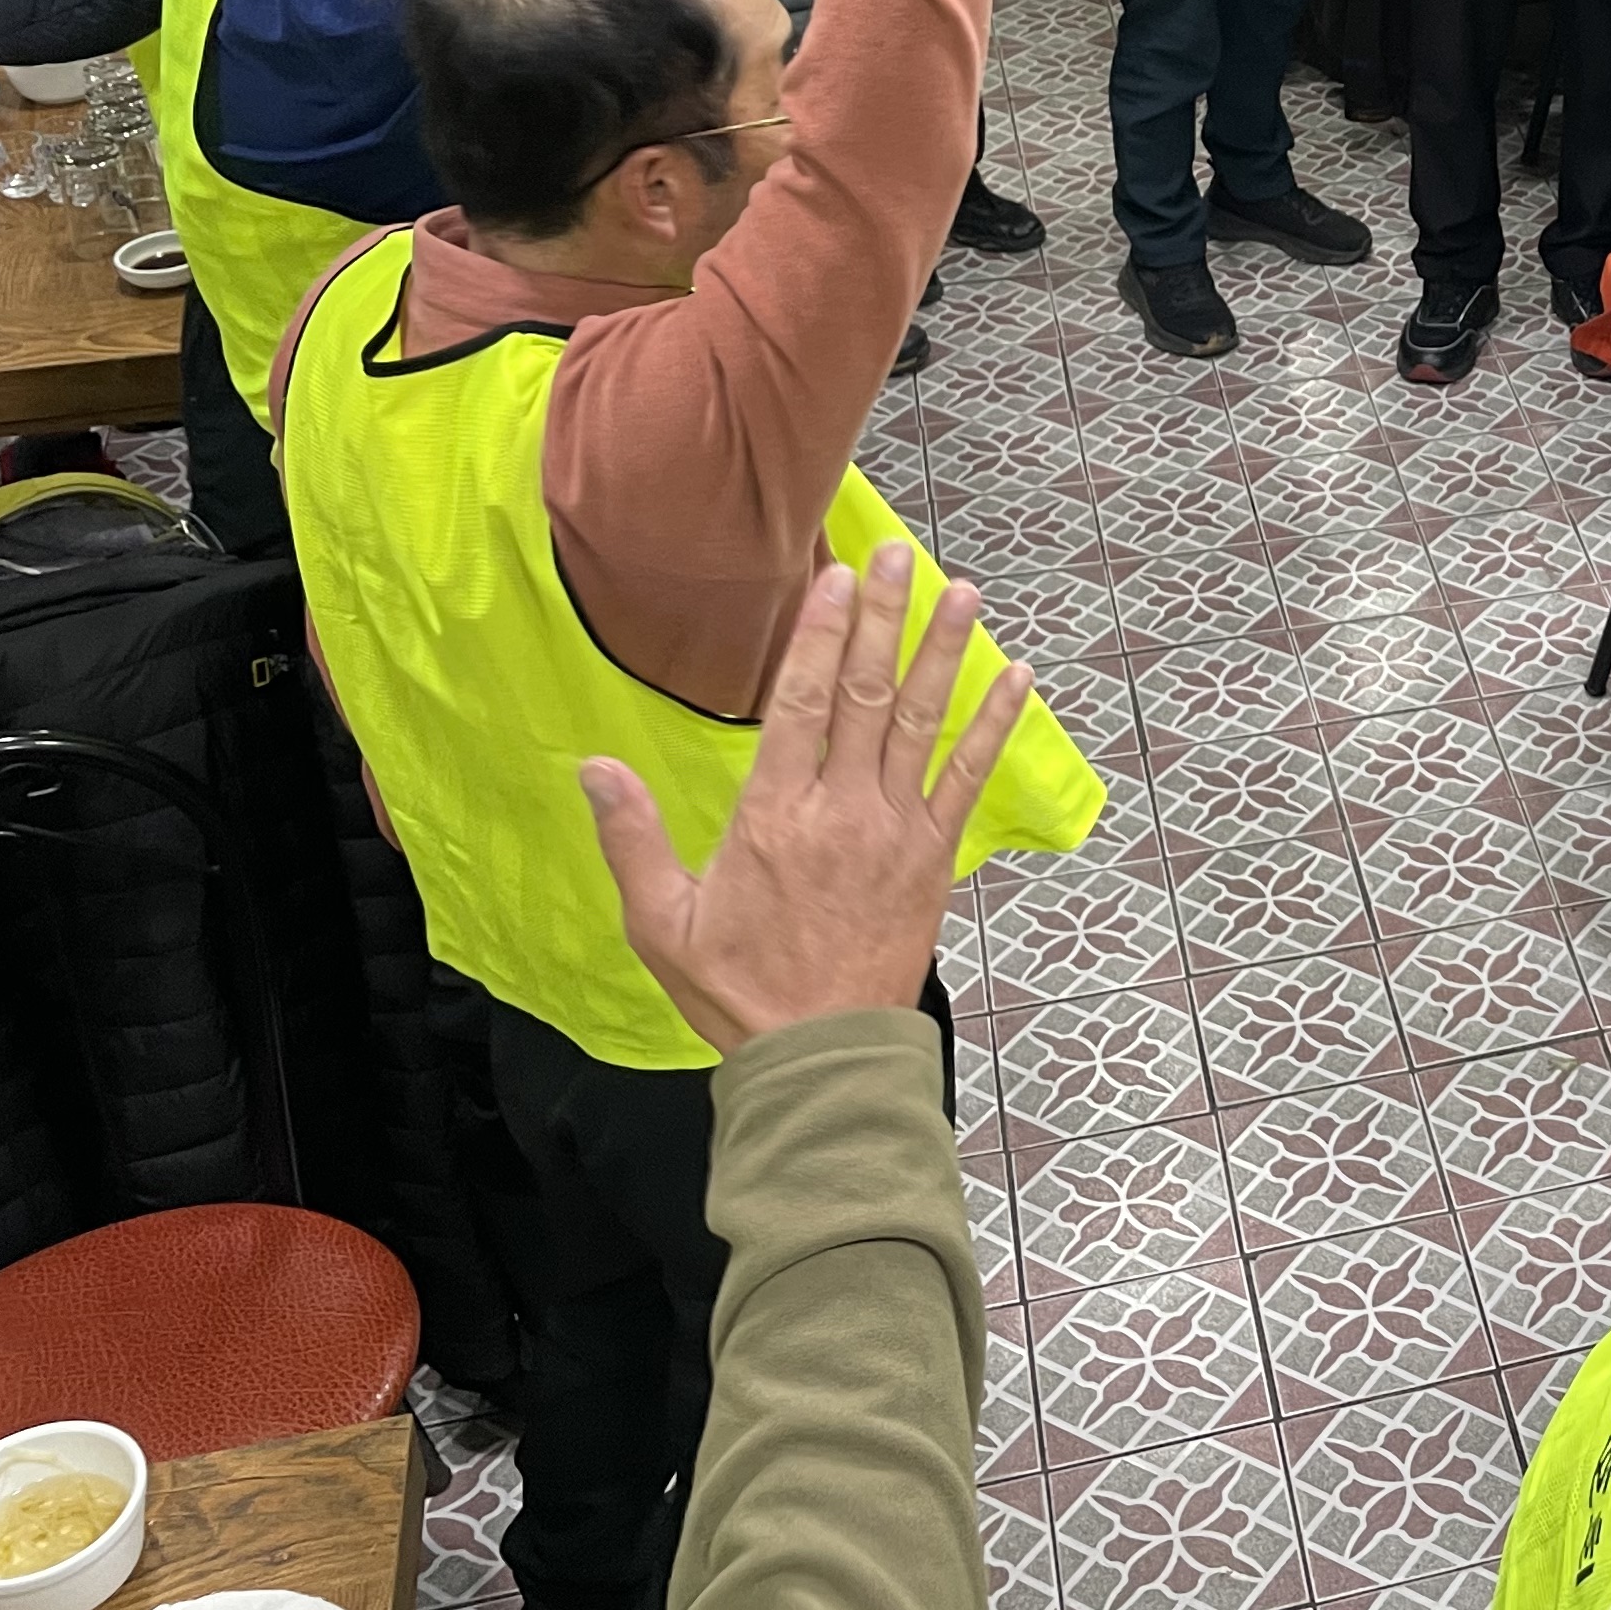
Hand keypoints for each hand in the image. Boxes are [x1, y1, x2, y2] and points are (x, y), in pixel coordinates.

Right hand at [583, 546, 1028, 1054]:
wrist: (819, 1055)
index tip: (832, 579)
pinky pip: (970, 778)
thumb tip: (592, 766)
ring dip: (944, 652)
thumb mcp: (659, 921)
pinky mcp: (935, 857)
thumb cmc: (736, 990)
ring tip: (963, 592)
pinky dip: (995, 726)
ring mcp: (896, 830)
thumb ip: (630, 837)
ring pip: (923, 722)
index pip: (797, 703)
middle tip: (894, 554)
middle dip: (880, 618)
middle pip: (864, 694)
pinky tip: (1018, 679)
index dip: (817, 635)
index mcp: (772, 817)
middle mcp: (840, 810)